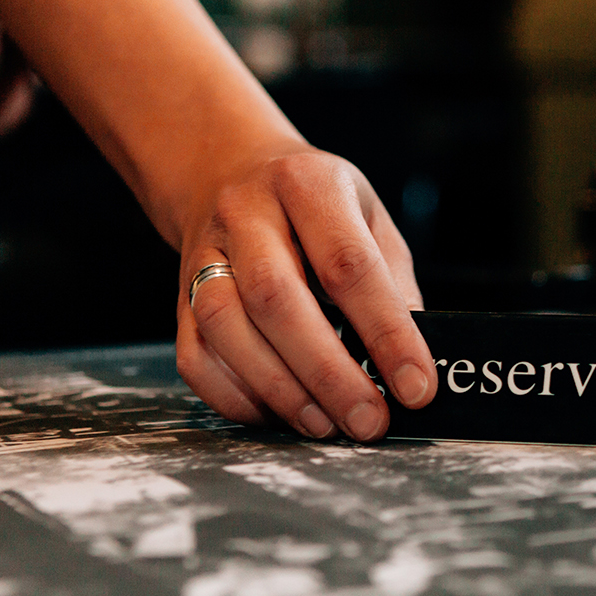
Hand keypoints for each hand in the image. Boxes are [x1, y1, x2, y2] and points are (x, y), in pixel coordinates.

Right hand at [175, 149, 436, 439]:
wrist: (228, 170)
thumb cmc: (314, 205)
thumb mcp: (370, 220)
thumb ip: (394, 286)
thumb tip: (414, 364)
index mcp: (308, 185)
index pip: (349, 264)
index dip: (386, 332)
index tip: (416, 386)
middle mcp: (246, 213)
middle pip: (277, 298)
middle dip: (328, 372)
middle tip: (368, 420)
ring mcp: (204, 253)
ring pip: (226, 326)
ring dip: (281, 389)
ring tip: (326, 425)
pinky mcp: (179, 295)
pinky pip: (195, 355)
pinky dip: (236, 396)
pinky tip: (278, 414)